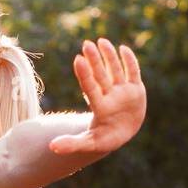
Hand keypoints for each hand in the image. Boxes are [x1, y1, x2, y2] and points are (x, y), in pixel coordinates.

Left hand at [49, 39, 145, 156]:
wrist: (121, 134)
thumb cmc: (104, 140)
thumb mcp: (89, 144)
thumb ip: (72, 144)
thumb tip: (51, 147)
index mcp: (100, 107)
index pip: (90, 87)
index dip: (84, 74)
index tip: (77, 59)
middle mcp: (110, 96)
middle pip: (101, 75)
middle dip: (94, 60)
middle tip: (86, 44)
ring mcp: (122, 91)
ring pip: (115, 70)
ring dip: (109, 55)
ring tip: (101, 41)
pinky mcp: (135, 90)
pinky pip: (133, 72)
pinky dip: (130, 61)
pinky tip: (123, 48)